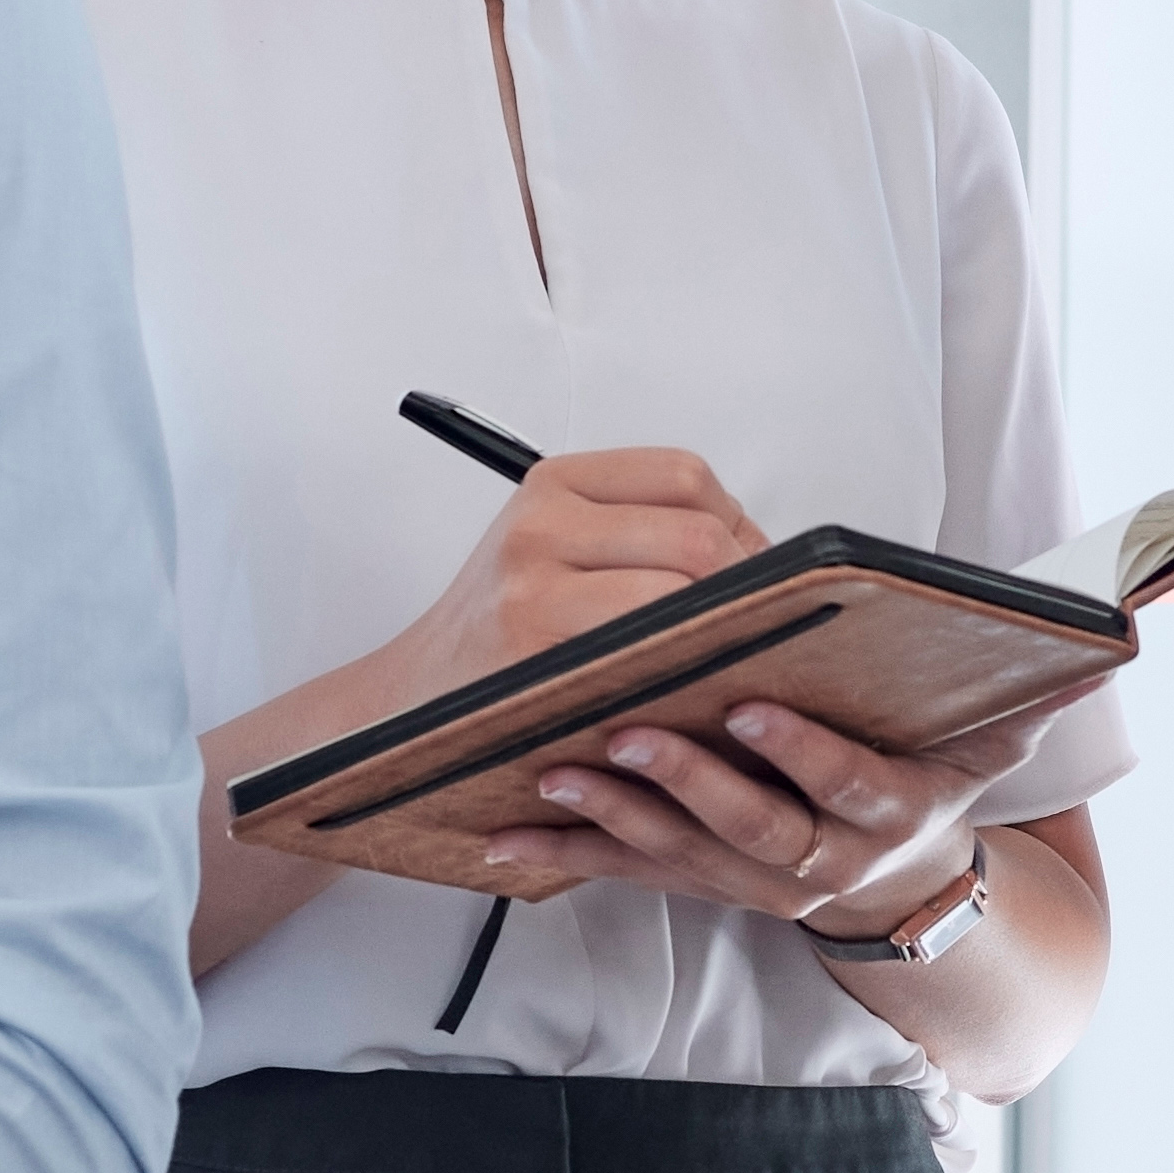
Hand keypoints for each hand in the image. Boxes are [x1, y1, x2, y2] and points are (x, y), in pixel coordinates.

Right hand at [386, 445, 777, 696]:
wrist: (415, 697)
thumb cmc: (503, 628)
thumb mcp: (554, 545)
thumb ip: (638, 528)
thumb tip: (757, 551)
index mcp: (554, 482)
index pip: (685, 475)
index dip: (738, 522)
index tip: (750, 568)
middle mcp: (541, 523)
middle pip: (696, 533)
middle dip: (746, 581)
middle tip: (756, 623)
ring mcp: (536, 588)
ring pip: (682, 591)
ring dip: (724, 629)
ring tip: (728, 654)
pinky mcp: (538, 651)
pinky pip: (648, 650)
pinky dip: (686, 666)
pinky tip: (691, 683)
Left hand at [463, 690, 1024, 927]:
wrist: (898, 898)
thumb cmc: (927, 792)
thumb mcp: (988, 753)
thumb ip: (1030, 701)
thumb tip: (1102, 650)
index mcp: (888, 816)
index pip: (849, 787)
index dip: (804, 756)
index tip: (757, 711)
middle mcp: (818, 862)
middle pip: (751, 829)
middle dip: (688, 782)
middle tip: (630, 730)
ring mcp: (751, 880)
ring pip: (676, 854)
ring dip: (613, 813)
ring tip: (553, 767)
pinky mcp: (695, 882)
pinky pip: (622, 871)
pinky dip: (563, 850)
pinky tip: (504, 829)